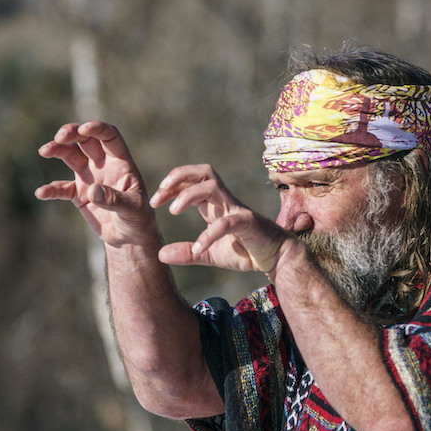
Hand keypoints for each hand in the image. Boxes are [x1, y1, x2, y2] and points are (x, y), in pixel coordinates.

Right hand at [35, 121, 160, 248]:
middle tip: (59, 137)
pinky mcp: (79, 194)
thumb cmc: (138, 219)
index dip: (97, 129)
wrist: (129, 238)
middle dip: (72, 134)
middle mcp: (103, 165)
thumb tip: (93, 190)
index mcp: (121, 162)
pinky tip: (41, 193)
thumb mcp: (132, 209)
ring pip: (71, 156)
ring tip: (44, 151)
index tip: (84, 129)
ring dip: (57, 150)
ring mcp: (89, 177)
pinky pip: (62, 188)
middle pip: (85, 141)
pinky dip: (51, 189)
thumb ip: (114, 199)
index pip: (109, 136)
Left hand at [151, 164, 287, 273]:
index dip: (170, 186)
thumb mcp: (209, 255)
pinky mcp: (248, 223)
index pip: (190, 181)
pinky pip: (226, 223)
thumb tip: (160, 254)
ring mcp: (237, 209)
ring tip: (173, 212)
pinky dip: (209, 234)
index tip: (154, 202)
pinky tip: (198, 249)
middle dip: (178, 177)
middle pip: (202, 172)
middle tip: (158, 197)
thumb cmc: (245, 251)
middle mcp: (224, 201)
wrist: (277, 258)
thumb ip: (186, 254)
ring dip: (189, 195)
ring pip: (212, 186)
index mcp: (214, 204)